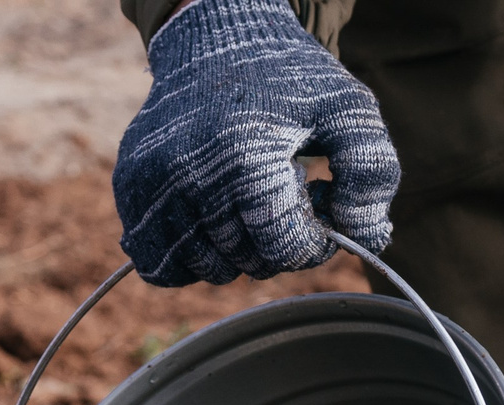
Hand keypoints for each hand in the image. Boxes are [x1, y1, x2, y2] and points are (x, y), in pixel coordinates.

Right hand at [111, 0, 398, 287]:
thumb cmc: (288, 78)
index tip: (319, 208)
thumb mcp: (348, 109)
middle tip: (285, 195)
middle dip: (278, 242)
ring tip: (251, 202)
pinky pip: (159, 263)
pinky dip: (191, 258)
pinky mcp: (130, 188)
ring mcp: (153, 184)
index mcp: (243, 157)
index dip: (314, 241)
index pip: (284, 247)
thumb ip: (373, 172)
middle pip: (248, 262)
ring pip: (207, 269)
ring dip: (237, 252)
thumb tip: (365, 236)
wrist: (216, 37)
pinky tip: (215, 221)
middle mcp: (189, 175)